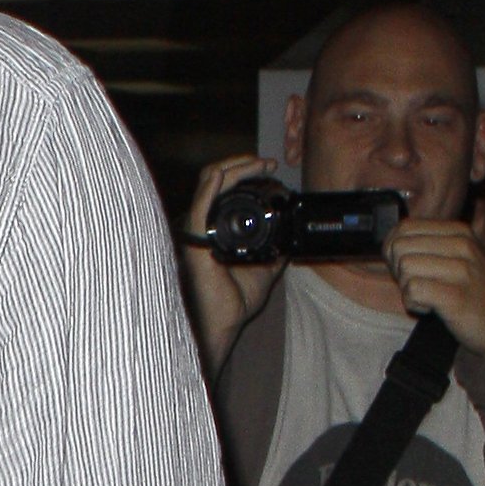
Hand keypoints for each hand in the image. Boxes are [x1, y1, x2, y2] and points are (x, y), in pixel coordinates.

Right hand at [178, 155, 289, 373]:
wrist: (225, 321)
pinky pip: (199, 208)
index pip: (222, 187)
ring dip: (234, 168)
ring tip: (258, 165)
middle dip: (243, 164)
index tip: (269, 169)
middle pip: (214, 178)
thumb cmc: (234, 299)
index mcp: (215, 226)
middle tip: (268, 163)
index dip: (244, 172)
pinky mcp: (195, 241)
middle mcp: (202, 223)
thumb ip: (273, 250)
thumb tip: (290, 237)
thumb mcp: (264, 266)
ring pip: (207, 184)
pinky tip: (222, 176)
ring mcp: (197, 229)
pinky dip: (210, 188)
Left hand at [381, 218, 484, 397]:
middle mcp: (462, 244)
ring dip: (407, 288)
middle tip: (419, 286)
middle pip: (399, 247)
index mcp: (460, 231)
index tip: (411, 269)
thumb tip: (389, 242)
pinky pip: (412, 290)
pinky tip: (430, 309)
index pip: (404, 228)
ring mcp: (462, 269)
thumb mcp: (459, 258)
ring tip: (429, 298)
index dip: (396, 251)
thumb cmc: (476, 295)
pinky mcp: (456, 295)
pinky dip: (413, 304)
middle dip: (399, 270)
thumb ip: (429, 246)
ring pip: (404, 267)